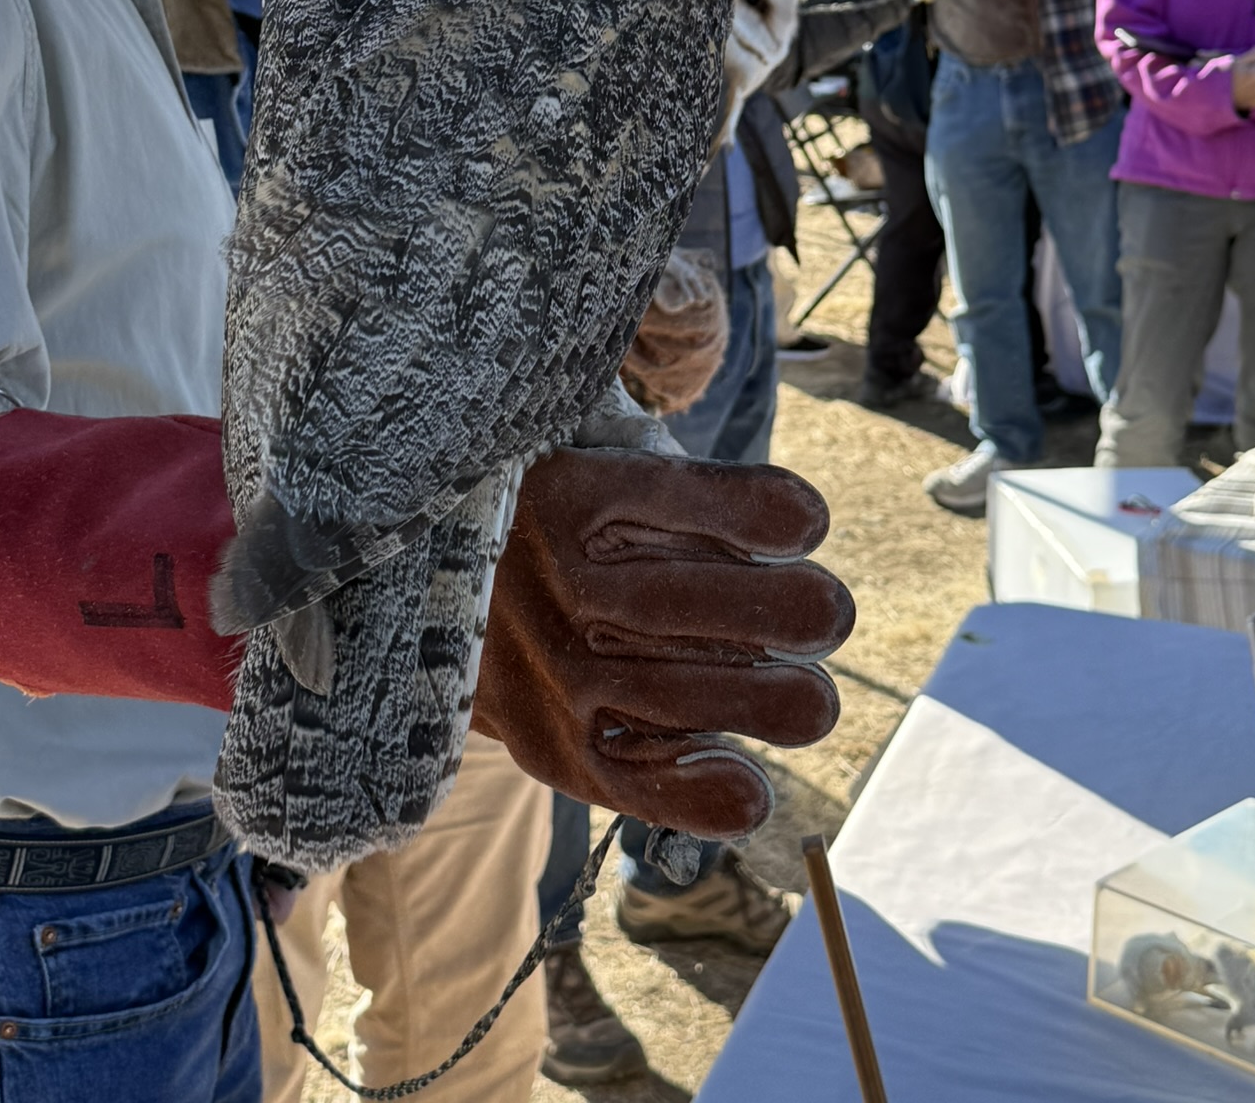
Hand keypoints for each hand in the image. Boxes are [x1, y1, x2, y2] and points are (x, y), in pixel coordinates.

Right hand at [474, 449, 851, 838]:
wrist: (424, 595)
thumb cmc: (549, 517)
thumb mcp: (583, 462)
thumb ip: (668, 477)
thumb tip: (788, 520)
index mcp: (565, 493)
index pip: (670, 495)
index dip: (754, 512)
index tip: (808, 520)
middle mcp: (552, 584)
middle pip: (679, 603)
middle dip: (778, 613)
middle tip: (830, 615)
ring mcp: (549, 672)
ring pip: (671, 693)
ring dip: (760, 701)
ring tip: (814, 703)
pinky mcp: (549, 745)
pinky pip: (628, 778)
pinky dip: (693, 794)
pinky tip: (749, 790)